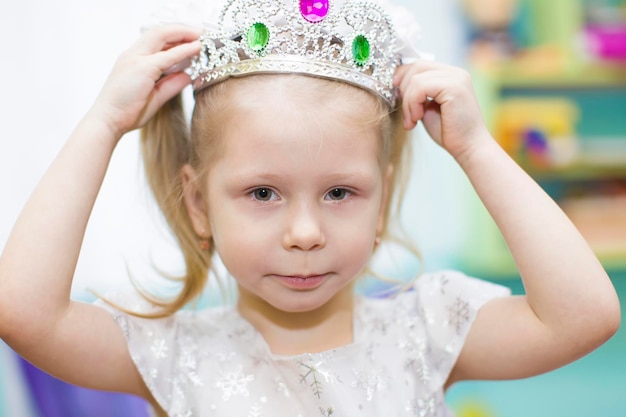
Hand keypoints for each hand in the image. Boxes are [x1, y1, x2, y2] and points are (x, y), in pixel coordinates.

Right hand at [88, 24, 201, 139]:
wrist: (108, 121)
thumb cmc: (126, 112)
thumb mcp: (155, 97)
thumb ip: (170, 85)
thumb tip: (187, 76)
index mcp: (132, 60)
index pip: (154, 41)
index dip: (173, 37)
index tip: (190, 39)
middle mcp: (132, 55)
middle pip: (158, 32)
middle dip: (180, 30)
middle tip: (199, 31)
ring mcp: (136, 59)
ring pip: (161, 36)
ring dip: (182, 33)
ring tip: (200, 34)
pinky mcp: (142, 68)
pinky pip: (168, 55)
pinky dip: (183, 50)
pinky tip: (196, 48)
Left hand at [394, 61, 491, 160]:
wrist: (468, 148)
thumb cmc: (448, 132)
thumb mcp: (427, 107)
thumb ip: (417, 93)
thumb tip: (396, 82)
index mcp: (450, 75)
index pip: (419, 64)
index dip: (403, 78)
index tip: (398, 98)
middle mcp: (456, 72)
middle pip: (416, 66)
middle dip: (404, 90)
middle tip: (407, 115)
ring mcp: (456, 78)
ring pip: (416, 78)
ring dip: (407, 102)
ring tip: (412, 121)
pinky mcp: (454, 87)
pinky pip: (420, 87)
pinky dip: (412, 104)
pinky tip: (417, 119)